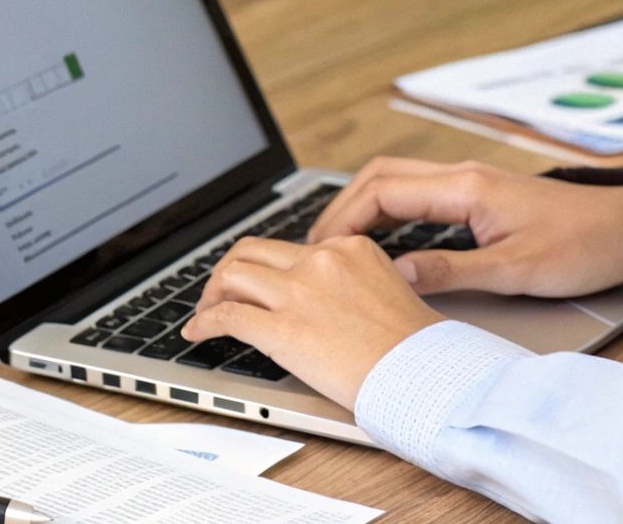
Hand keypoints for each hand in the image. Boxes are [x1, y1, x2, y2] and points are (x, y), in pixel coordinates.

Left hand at [182, 235, 443, 408]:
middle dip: (229, 271)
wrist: (424, 375)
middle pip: (253, 250)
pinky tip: (198, 333)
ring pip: (233, 273)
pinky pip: (228, 317)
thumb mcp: (390, 290)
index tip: (256, 283)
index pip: (290, 248)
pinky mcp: (283, 328)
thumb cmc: (416, 348)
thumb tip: (324, 299)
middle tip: (221, 293)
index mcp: (348, 247)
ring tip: (206, 311)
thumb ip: (352, 282)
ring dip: (212, 293)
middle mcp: (321, 260)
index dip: (265, 266)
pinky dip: (205, 322)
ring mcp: (299, 292)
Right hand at [307, 157, 622, 298]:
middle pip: (379, 177)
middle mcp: (462, 175)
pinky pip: (418, 194)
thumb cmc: (585, 247)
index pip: (382, 191)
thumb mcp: (515, 271)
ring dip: (362, 208)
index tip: (320, 250)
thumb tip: (395, 275)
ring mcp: (469, 182)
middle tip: (315, 249)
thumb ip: (451, 272)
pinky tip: (380, 240)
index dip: (342, 219)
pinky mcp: (478, 195)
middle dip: (340, 209)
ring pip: (396, 181)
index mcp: (466, 187)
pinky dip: (388, 211)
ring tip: (337, 246)